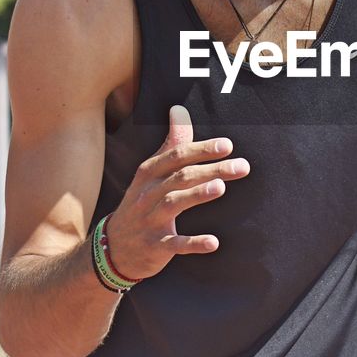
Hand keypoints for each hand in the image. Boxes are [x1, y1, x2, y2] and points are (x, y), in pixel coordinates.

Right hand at [102, 105, 248, 279]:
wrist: (114, 248)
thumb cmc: (141, 202)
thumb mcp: (151, 172)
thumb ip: (171, 143)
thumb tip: (179, 109)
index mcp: (150, 173)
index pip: (177, 156)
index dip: (202, 149)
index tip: (227, 145)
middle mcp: (149, 193)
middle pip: (181, 177)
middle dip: (212, 170)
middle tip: (242, 166)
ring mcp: (151, 220)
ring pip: (174, 204)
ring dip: (197, 195)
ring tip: (220, 188)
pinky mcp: (156, 246)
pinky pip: (175, 244)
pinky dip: (193, 243)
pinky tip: (214, 243)